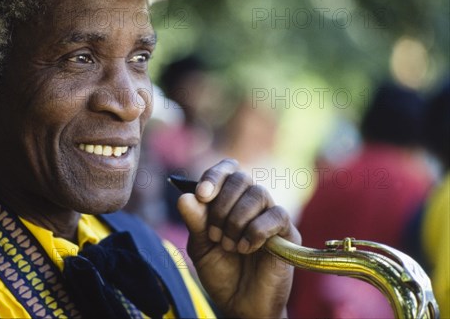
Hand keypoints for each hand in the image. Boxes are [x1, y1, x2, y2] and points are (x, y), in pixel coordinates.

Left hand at [177, 159, 300, 317]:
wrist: (240, 304)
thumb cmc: (222, 272)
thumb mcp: (201, 247)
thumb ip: (195, 222)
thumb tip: (185, 197)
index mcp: (230, 199)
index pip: (228, 168)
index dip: (215, 175)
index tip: (202, 195)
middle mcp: (251, 203)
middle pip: (242, 178)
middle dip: (221, 206)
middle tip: (214, 234)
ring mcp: (270, 216)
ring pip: (258, 194)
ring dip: (236, 220)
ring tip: (228, 245)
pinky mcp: (287, 233)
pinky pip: (276, 215)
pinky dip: (255, 231)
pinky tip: (246, 249)